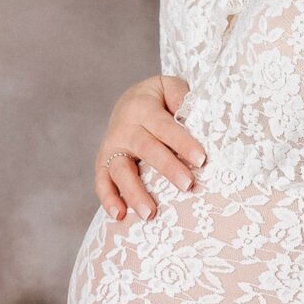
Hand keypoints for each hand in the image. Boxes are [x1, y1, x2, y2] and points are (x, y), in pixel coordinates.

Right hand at [96, 74, 202, 220]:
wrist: (130, 102)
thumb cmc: (159, 100)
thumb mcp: (170, 88)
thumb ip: (181, 97)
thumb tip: (192, 114)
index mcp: (143, 107)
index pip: (164, 126)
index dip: (182, 142)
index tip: (201, 159)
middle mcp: (124, 128)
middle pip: (146, 148)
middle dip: (167, 168)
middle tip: (187, 185)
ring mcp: (112, 147)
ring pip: (120, 170)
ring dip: (134, 192)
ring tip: (150, 213)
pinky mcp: (104, 162)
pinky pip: (102, 181)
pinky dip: (108, 198)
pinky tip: (120, 216)